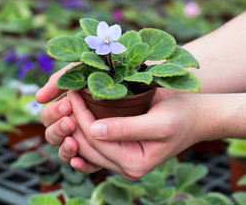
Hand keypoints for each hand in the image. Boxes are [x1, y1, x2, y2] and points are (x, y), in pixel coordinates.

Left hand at [64, 89, 206, 179]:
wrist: (197, 117)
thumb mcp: (158, 122)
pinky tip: (72, 117)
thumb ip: (127, 129)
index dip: (80, 116)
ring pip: (86, 147)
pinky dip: (81, 131)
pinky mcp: (120, 151)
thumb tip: (93, 130)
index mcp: (134, 164)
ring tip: (65, 104)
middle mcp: (125, 168)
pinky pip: (94, 145)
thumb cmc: (182, 116)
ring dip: (74, 126)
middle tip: (63, 96)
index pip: (96, 140)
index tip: (71, 92)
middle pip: (87, 146)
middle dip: (72, 121)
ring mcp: (121, 161)